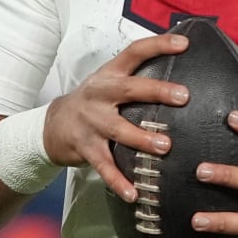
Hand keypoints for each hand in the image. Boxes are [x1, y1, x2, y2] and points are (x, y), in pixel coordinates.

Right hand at [43, 33, 188, 201]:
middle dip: (157, 91)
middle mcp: (100, 95)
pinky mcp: (86, 148)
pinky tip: (135, 194)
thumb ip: (139, 77)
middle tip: (183, 96)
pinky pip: (105, 167)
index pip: (135, 52)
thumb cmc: (94, 102)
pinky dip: (119, 182)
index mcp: (110, 74)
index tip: (184, 43)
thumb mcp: (110, 81)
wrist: (53, 125)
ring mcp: (92, 122)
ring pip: (118, 130)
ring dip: (141, 138)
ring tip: (164, 146)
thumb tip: (183, 71)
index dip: (158, 45)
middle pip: (129, 89)